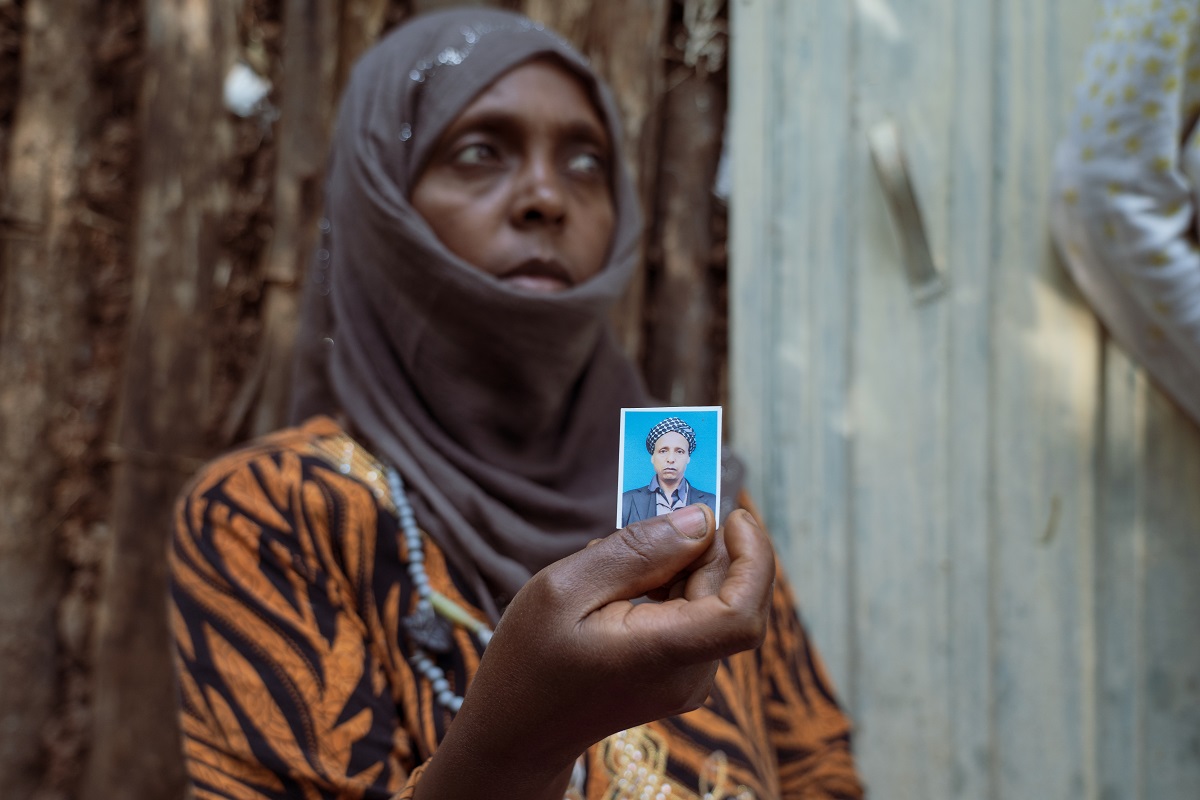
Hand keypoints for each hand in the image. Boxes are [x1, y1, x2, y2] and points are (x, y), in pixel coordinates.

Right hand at [415, 505, 774, 799]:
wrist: (517, 729)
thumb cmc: (530, 659)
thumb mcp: (565, 589)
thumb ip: (636, 552)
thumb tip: (699, 521)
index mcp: (661, 654)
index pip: (743, 613)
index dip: (754, 558)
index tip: (730, 514)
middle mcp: (689, 674)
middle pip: (731, 594)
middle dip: (708, 544)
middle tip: (658, 509)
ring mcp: (687, 679)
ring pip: (714, 601)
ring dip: (683, 564)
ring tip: (620, 555)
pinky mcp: (679, 674)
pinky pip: (694, 616)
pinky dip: (671, 585)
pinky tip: (624, 581)